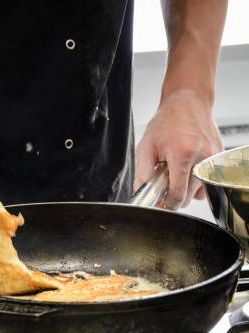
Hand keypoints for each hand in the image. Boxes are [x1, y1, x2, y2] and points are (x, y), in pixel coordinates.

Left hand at [134, 89, 222, 208]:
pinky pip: (206, 180)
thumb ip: (142, 173)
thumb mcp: (146, 146)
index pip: (178, 195)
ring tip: (177, 170)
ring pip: (198, 190)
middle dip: (175, 194)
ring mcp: (213, 158)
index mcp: (183, 155)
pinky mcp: (218, 157)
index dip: (168, 204)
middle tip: (166, 181)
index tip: (162, 203)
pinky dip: (196, 179)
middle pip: (189, 196)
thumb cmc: (167, 121)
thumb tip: (140, 193)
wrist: (187, 101)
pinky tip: (188, 167)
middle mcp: (202, 158)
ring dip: (186, 186)